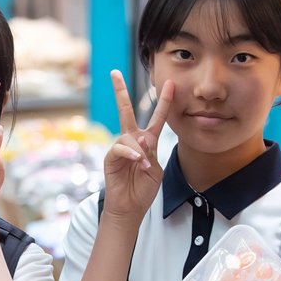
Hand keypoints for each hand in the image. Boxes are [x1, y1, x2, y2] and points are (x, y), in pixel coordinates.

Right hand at [101, 73, 172, 220]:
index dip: (164, 101)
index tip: (169, 83)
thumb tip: (140, 138)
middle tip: (114, 73)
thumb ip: (152, 151)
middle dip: (120, 92)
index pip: (157, 118)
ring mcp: (120, 148)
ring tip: (144, 166)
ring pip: (129, 135)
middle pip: (126, 111)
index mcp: (147, 142)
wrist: (130, 208)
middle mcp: (132, 140)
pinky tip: (138, 162)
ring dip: (140, 150)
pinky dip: (131, 154)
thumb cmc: (143, 190)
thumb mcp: (156, 169)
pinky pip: (120, 148)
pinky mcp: (110, 158)